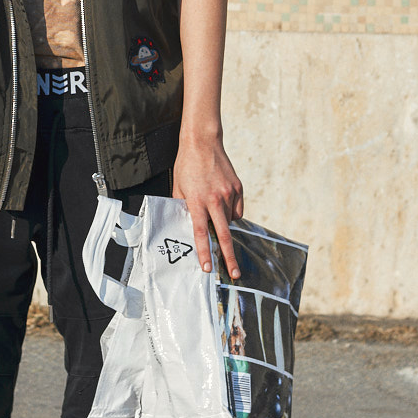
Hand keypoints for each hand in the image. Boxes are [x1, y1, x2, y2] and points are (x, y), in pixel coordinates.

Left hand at [172, 129, 243, 279]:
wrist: (203, 142)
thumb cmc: (186, 166)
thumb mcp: (178, 188)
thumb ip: (184, 208)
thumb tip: (190, 226)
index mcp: (197, 201)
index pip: (201, 233)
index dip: (205, 253)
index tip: (208, 268)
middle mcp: (216, 199)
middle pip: (225, 235)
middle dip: (229, 257)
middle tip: (235, 274)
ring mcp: (229, 193)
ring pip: (230, 221)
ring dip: (223, 223)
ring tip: (213, 207)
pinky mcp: (238, 188)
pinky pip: (237, 210)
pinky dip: (231, 212)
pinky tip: (223, 202)